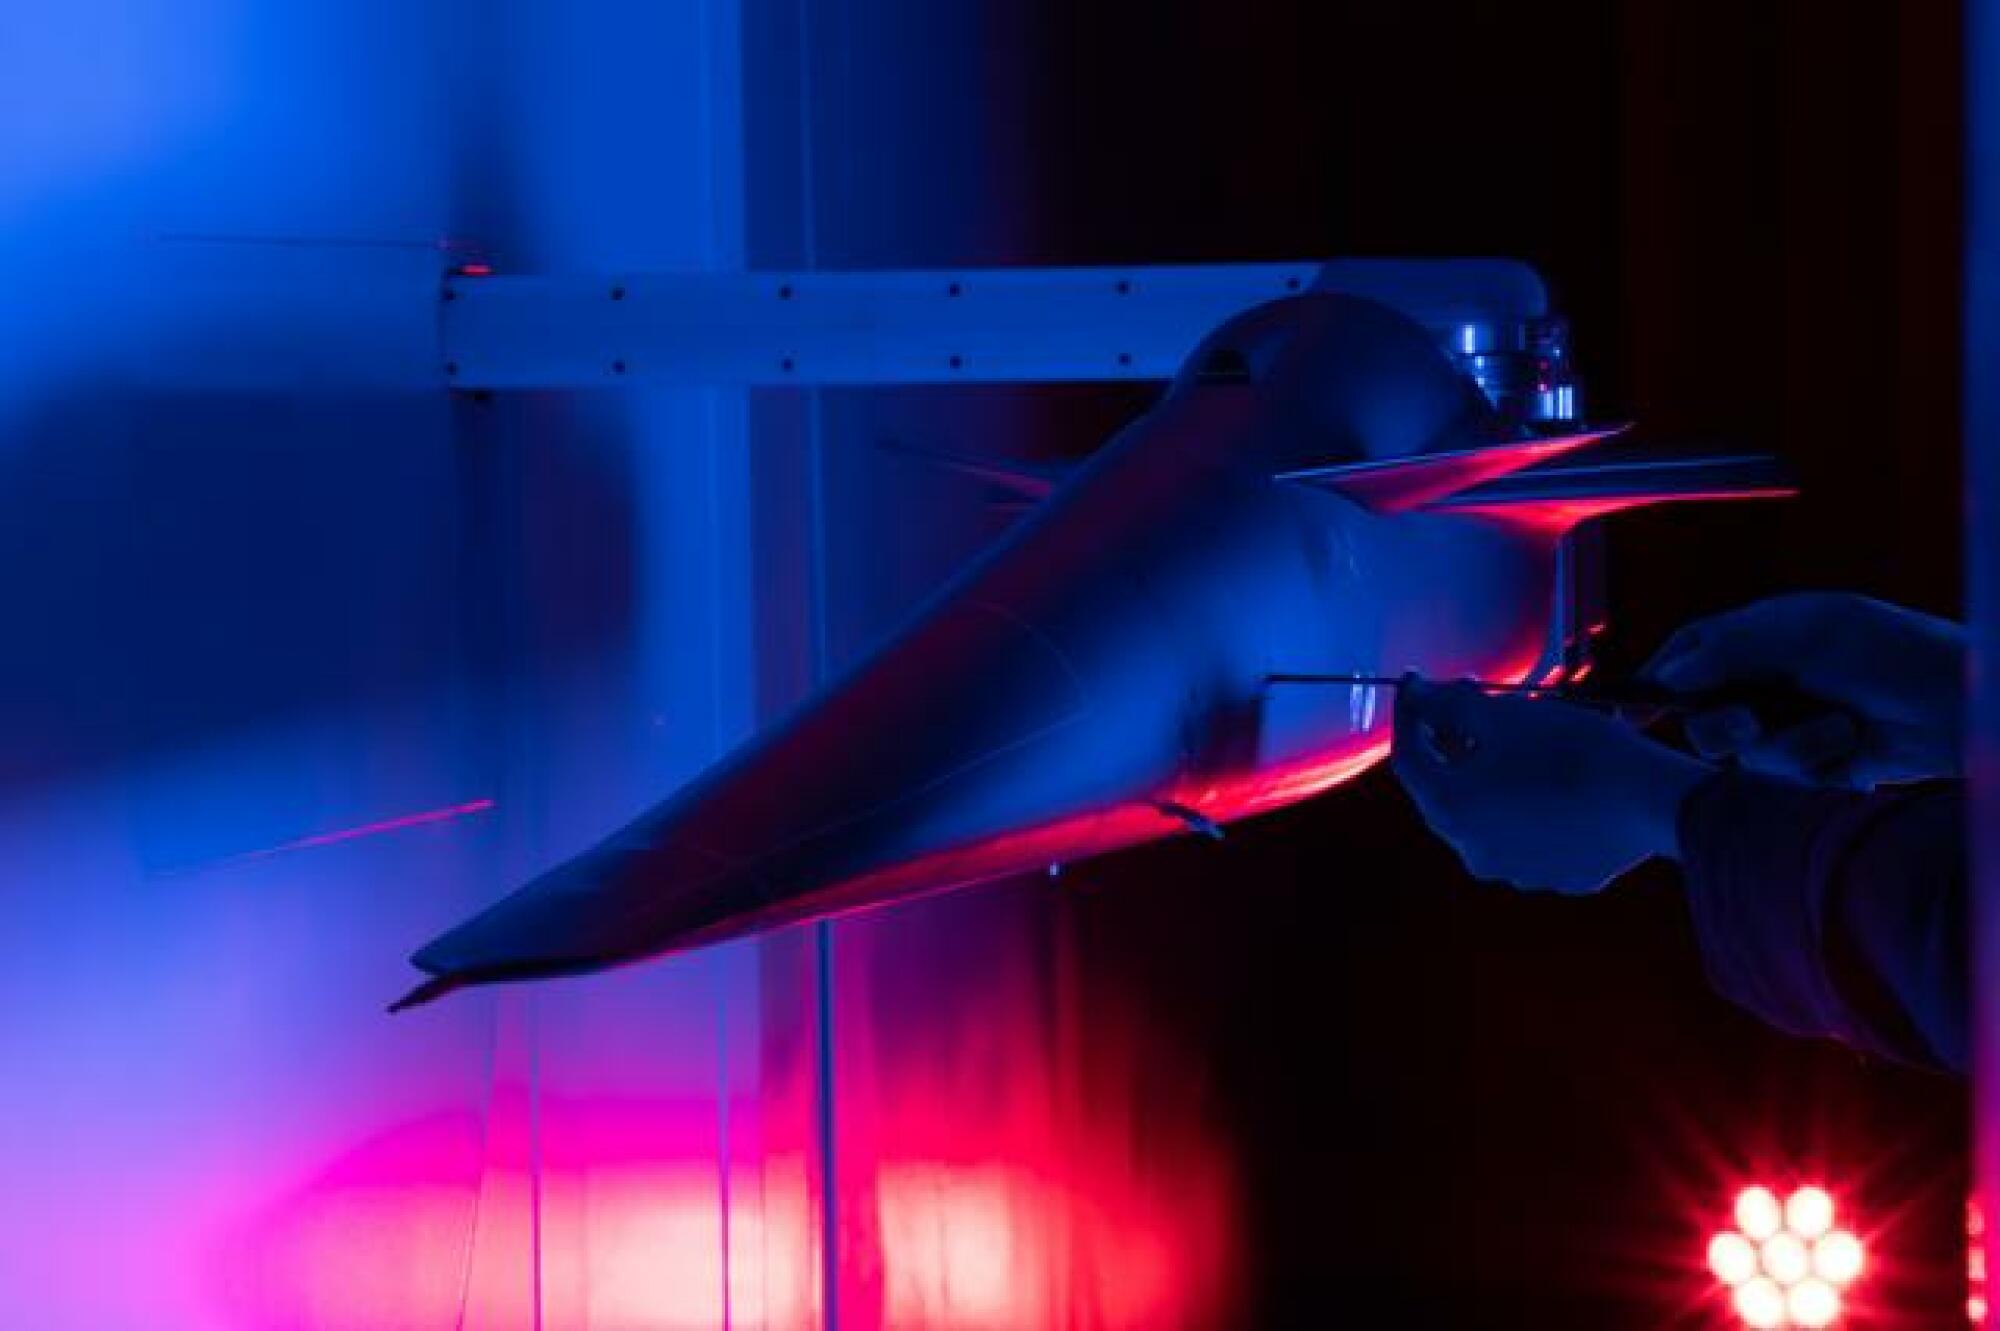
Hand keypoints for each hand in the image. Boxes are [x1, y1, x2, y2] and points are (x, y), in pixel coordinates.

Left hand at [1391, 677, 1712, 894]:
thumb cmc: (1575, 751)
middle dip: (1450, 743)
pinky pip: (1532, 834)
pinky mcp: (1560, 875)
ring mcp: (1518, 871)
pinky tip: (1555, 776)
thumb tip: (1419, 696)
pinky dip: (1531, 803)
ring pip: (1490, 814)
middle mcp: (1474, 851)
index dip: (1410, 715)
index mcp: (1452, 811)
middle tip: (1464, 703)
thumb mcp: (1504, 714)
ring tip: (1516, 738)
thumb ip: (1448, 704)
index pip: (1409, 758)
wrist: (1654, 798)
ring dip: (1492, 775)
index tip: (1417, 684)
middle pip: (1446, 790)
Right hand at [1644, 593, 1964, 787]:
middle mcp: (1768, 685)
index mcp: (1758, 639)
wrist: (1964, 706)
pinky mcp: (1820, 770)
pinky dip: (1821, 775)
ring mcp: (1794, 728)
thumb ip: (1730, 648)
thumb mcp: (1807, 631)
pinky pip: (1789, 786)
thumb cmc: (1893, 651)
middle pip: (1703, 721)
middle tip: (1751, 727)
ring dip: (1792, 750)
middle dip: (1724, 729)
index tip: (1632, 717)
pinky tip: (1858, 758)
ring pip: (1747, 760)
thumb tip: (1669, 676)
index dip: (1654, 687)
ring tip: (1843, 732)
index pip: (1685, 659)